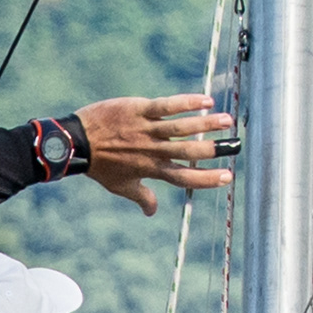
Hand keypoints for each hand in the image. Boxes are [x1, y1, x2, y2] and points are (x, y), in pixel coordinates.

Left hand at [76, 92, 234, 215]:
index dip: (206, 179)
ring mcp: (148, 129)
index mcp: (152, 169)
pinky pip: (167, 105)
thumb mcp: (120, 186)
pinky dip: (187, 102)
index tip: (227, 177)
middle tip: (235, 146)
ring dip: (206, 123)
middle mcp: (153, 151)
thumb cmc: (100, 166)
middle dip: (213, 150)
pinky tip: (205, 100)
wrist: (78, 142)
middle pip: (189, 152)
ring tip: (227, 120)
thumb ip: (141, 196)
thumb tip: (152, 211)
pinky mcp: (140, 110)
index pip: (184, 177)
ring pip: (182, 127)